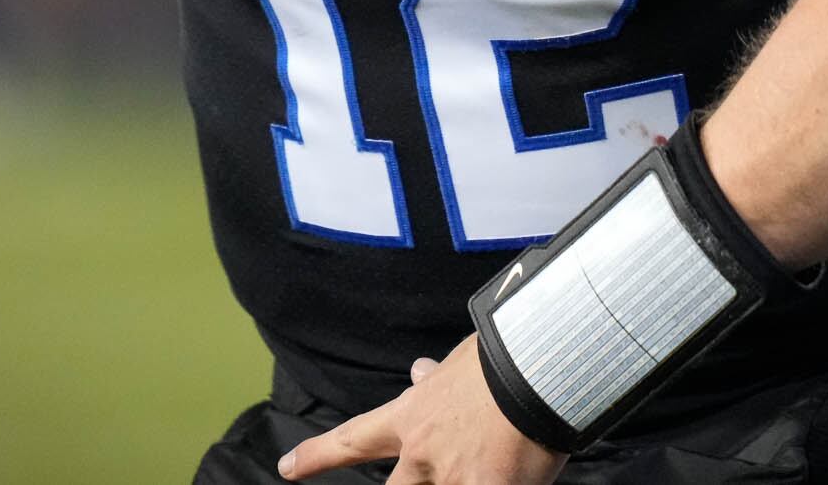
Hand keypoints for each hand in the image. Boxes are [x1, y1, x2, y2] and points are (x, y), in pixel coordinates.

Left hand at [280, 335, 566, 484]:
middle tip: (409, 479)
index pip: (354, 439)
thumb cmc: (504, 355)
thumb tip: (419, 371)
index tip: (288, 466)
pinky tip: (508, 480)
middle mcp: (423, 453)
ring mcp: (452, 478)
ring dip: (456, 477)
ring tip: (471, 466)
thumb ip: (439, 379)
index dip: (318, 456)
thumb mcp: (462, 362)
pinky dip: (497, 483)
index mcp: (413, 416)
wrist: (539, 366)